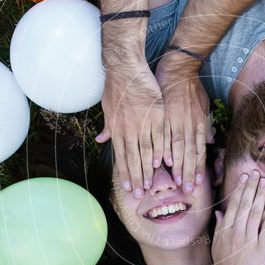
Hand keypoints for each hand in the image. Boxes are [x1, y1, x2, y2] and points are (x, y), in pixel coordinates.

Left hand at [96, 62, 163, 197]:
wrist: (125, 69)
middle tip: (140, 194)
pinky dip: (162, 150)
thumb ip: (107, 127)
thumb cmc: (115, 87)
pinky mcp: (156, 115)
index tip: (128, 188)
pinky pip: (160, 137)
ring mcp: (143, 123)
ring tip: (152, 184)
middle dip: (137, 179)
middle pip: (134, 159)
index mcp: (117, 130)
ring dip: (149, 170)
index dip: (125, 174)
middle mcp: (129, 129)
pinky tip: (164, 163)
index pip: (122, 157)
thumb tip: (101, 140)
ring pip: (147, 151)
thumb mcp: (107, 108)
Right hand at [155, 53, 211, 192]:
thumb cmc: (191, 87)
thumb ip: (206, 124)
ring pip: (178, 148)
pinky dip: (165, 149)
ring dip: (177, 166)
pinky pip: (164, 135)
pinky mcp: (163, 115)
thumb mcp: (204, 105)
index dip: (198, 168)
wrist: (178, 68)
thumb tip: (211, 140)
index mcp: (199, 124)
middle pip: (190, 153)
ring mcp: (176, 121)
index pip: (200, 150)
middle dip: (189, 173)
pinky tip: (164, 161)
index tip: (197, 183)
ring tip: (176, 181)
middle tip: (188, 189)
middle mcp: (189, 125)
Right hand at [212, 170, 264, 264]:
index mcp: (225, 230)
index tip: (246, 177)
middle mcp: (236, 232)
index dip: (241, 189)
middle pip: (244, 205)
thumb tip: (219, 211)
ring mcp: (248, 240)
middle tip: (257, 173)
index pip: (234, 204)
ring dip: (260, 196)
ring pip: (254, 213)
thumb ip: (219, 226)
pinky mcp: (260, 249)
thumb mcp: (217, 245)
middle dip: (251, 187)